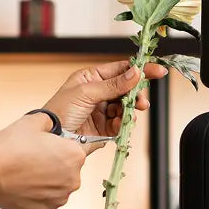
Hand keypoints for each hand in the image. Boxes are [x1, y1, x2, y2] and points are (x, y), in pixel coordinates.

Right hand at [0, 115, 86, 208]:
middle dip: (54, 164)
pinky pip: (45, 200)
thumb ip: (49, 121)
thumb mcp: (33, 120)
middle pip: (67, 169)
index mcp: (75, 156)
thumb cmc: (9, 150)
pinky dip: (36, 195)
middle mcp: (73, 179)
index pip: (74, 149)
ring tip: (26, 172)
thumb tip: (50, 124)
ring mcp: (59, 198)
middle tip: (33, 158)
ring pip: (57, 186)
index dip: (58, 146)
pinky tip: (23, 185)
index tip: (46, 147)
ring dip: (46, 181)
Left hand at [44, 60, 165, 152]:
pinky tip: (119, 124)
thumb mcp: (87, 92)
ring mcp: (101, 111)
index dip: (139, 69)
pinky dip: (123, 123)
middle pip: (126, 89)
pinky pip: (120, 123)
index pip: (120, 70)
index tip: (157, 71)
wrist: (51, 139)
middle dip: (135, 94)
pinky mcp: (103, 128)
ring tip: (129, 113)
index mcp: (91, 78)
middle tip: (141, 100)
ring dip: (129, 110)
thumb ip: (114, 84)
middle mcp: (97, 93)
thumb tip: (136, 72)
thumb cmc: (60, 110)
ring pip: (125, 107)